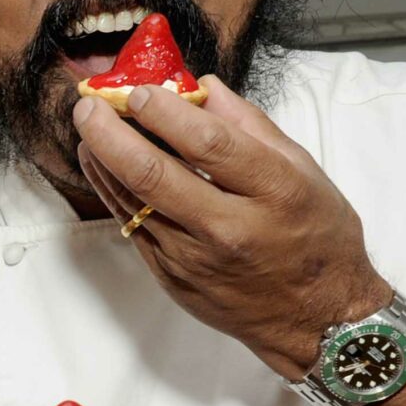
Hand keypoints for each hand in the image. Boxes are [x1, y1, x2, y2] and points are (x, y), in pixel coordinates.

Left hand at [73, 76, 390, 376]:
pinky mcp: (172, 277)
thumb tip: (202, 86)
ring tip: (88, 126)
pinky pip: (132, 226)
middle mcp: (230, 227)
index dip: (165, 112)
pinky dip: (112, 189)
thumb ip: (250, 125)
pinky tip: (102, 163)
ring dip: (102, 159)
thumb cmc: (317, 237)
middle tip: (89, 104)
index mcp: (273, 192)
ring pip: (133, 201)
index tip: (140, 89)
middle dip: (111, 133)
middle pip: (154, 174)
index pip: (208, 143)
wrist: (315, 319)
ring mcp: (195, 258)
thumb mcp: (303, 171)